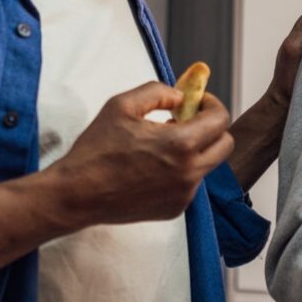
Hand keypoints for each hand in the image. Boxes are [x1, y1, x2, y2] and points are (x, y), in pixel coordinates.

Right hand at [45, 82, 234, 227]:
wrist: (77, 194)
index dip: (211, 105)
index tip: (196, 102)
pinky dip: (178, 172)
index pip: (220, 120)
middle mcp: (189, 173)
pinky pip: (188, 184)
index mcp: (180, 144)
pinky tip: (150, 168)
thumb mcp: (123, 105)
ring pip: (206, 165)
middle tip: (185, 121)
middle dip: (211, 128)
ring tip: (159, 145)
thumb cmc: (96, 149)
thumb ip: (158, 92)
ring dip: (193, 150)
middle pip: (224, 145)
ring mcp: (184, 195)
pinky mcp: (175, 209)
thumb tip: (180, 96)